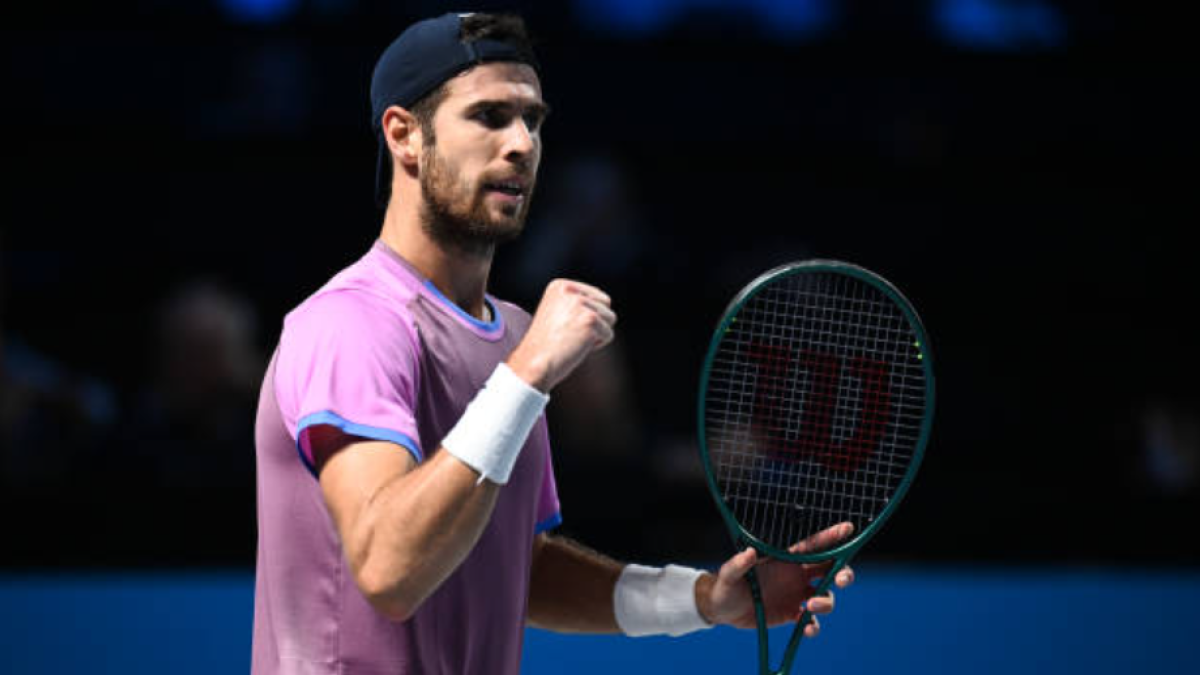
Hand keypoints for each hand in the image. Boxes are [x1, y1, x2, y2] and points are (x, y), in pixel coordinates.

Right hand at [507, 279, 615, 391]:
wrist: (534, 363)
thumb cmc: (547, 345)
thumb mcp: (558, 314)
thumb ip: (578, 303)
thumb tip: (606, 301)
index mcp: (560, 286)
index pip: (596, 295)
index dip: (587, 315)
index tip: (566, 326)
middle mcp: (570, 290)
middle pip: (606, 303)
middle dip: (596, 322)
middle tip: (572, 334)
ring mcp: (580, 304)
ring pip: (610, 318)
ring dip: (597, 333)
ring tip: (574, 340)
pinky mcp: (589, 320)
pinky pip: (608, 334)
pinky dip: (597, 345)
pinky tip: (577, 346)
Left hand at [696, 523, 855, 637]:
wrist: (722, 609)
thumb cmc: (726, 586)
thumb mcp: (729, 574)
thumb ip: (738, 564)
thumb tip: (750, 553)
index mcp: (785, 559)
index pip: (814, 546)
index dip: (832, 536)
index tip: (849, 528)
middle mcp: (796, 575)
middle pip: (830, 569)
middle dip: (843, 572)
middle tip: (841, 579)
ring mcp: (796, 595)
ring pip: (826, 595)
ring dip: (826, 602)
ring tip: (810, 606)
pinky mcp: (792, 615)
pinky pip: (812, 621)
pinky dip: (814, 626)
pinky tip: (806, 629)